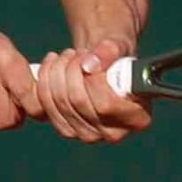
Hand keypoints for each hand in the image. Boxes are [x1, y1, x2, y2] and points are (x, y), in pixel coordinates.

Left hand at [36, 38, 152, 143]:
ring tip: (67, 56)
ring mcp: (89, 135)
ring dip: (56, 72)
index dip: (92, 78)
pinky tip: (52, 64)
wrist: (103, 68)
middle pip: (78, 102)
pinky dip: (43, 80)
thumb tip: (91, 63)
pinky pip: (45, 106)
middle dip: (72, 69)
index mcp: (138, 118)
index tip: (89, 56)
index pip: (106, 104)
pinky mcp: (67, 130)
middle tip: (76, 52)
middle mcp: (114, 133)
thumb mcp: (119, 47)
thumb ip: (110, 51)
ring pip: (59, 102)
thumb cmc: (116, 58)